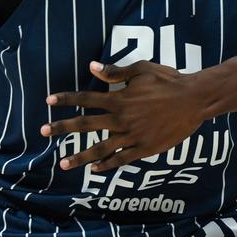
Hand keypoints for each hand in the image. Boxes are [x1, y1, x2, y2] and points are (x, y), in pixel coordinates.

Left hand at [40, 61, 205, 171]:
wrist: (194, 100)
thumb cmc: (169, 81)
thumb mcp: (142, 70)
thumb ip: (116, 72)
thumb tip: (92, 68)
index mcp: (119, 99)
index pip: (86, 99)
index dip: (66, 99)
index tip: (49, 101)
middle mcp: (121, 119)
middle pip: (86, 125)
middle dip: (62, 128)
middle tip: (42, 132)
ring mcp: (132, 135)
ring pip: (100, 148)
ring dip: (79, 156)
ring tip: (63, 163)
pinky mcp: (145, 148)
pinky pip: (121, 159)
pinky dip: (107, 165)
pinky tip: (95, 169)